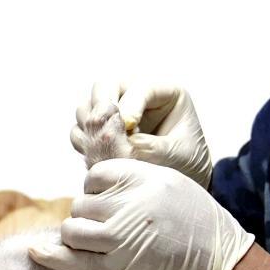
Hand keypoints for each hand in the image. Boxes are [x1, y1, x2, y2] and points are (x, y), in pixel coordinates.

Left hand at [29, 159, 253, 269]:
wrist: (221, 265)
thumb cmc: (198, 223)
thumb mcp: (170, 184)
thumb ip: (133, 179)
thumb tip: (93, 182)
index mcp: (143, 177)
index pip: (95, 176)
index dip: (97, 190)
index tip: (109, 203)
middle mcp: (129, 203)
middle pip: (81, 204)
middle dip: (89, 216)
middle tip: (110, 228)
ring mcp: (121, 236)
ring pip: (72, 229)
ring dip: (77, 236)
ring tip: (96, 243)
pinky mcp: (117, 267)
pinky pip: (72, 259)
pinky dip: (52, 256)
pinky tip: (37, 252)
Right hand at [72, 82, 212, 188]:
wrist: (183, 183)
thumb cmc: (188, 165)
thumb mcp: (176, 156)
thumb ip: (148, 147)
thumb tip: (118, 140)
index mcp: (166, 93)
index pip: (140, 87)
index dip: (130, 105)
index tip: (129, 129)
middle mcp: (137, 97)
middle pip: (105, 87)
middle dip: (101, 108)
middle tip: (105, 132)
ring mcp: (116, 113)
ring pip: (87, 107)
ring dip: (89, 126)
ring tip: (103, 146)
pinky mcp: (103, 131)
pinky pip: (81, 129)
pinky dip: (84, 141)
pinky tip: (98, 155)